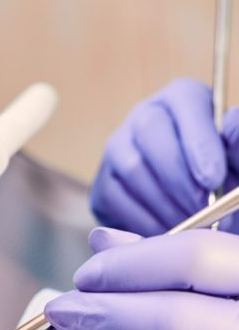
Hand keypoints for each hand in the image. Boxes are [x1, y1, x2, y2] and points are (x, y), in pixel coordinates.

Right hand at [90, 78, 238, 234]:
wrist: (192, 207)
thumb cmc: (221, 175)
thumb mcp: (236, 157)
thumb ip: (238, 142)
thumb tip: (233, 128)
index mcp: (183, 98)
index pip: (187, 101)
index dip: (199, 140)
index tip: (213, 179)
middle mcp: (145, 114)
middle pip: (149, 131)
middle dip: (179, 176)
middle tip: (204, 208)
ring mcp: (117, 147)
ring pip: (132, 169)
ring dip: (166, 203)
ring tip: (193, 224)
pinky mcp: (103, 182)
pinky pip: (117, 199)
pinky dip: (146, 221)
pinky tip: (170, 230)